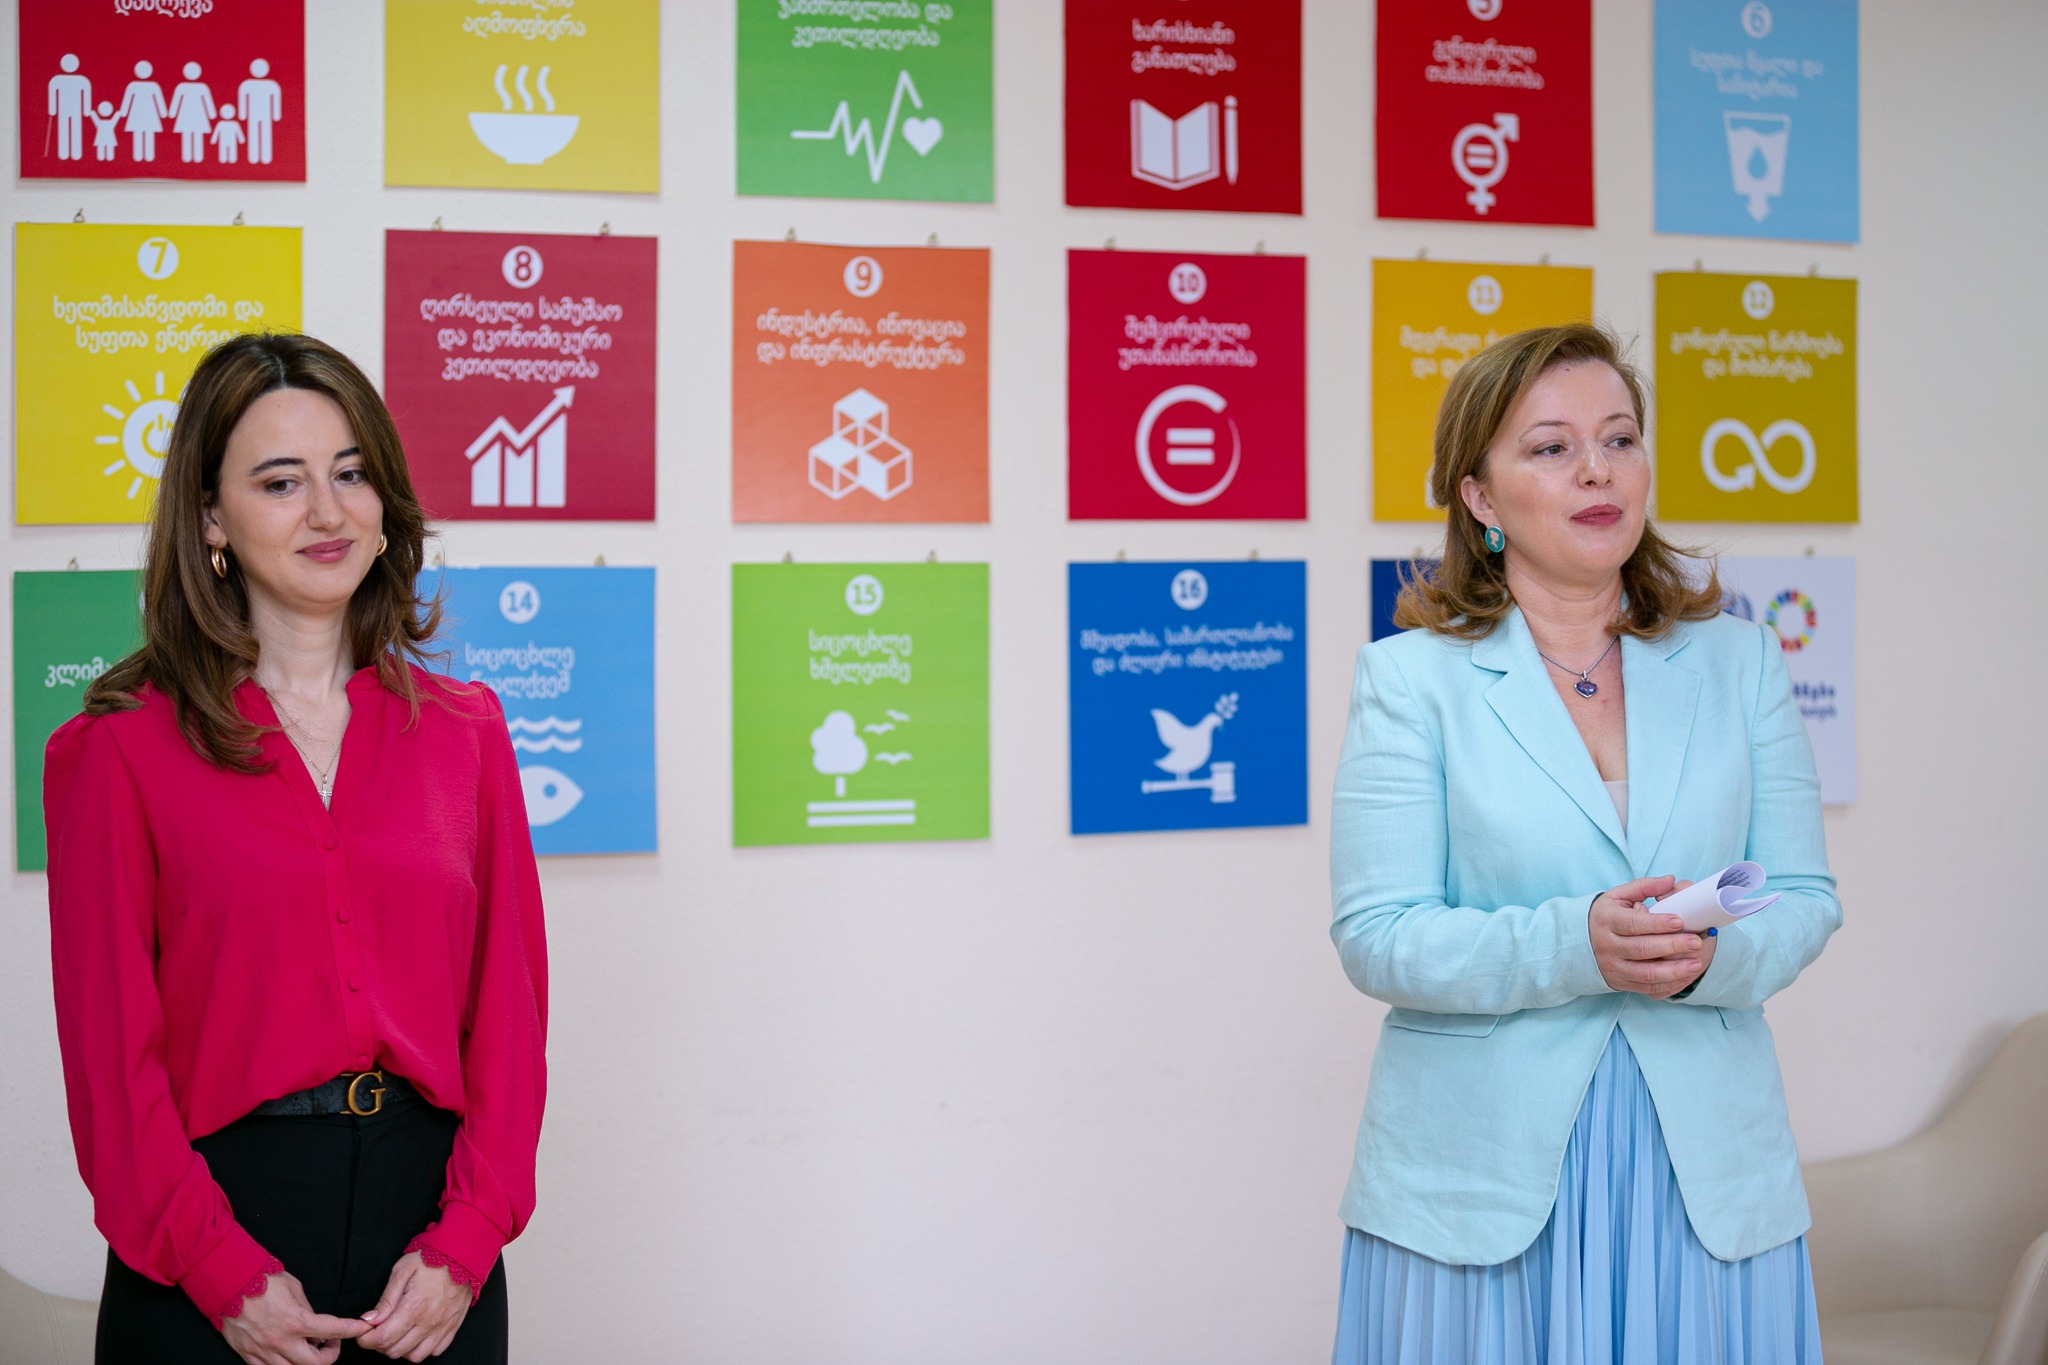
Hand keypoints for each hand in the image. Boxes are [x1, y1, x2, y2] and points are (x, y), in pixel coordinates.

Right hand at [220, 1269, 367, 1364]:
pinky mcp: (248, 1355)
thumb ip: (307, 1309)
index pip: (334, 1330)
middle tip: (332, 1343)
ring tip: (309, 1348)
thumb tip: (315, 1326)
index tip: (362, 1329)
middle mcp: (281, 1341)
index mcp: (296, 1321)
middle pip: (315, 1364)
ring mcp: (263, 1351)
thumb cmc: (262, 1280)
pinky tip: (288, 1354)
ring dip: (307, 1362)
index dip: (352, 1330)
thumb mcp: (294, 1288)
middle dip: (330, 1355)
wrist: (227, 1283)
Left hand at [357, 1251, 472, 1359]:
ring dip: (401, 1349)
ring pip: (414, 1356)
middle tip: (378, 1330)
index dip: (366, 1339)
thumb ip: (386, 1299)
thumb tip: (370, 1320)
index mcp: (414, 1306)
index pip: (383, 1337)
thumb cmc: (431, 1259)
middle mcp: (429, 1321)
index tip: (362, 1332)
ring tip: (397, 1334)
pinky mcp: (452, 1327)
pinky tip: (416, 1335)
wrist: (462, 1255)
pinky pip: (434, 1351)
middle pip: (395, 1350)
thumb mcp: (402, 1271)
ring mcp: (442, 1327)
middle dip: (380, 1344)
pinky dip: (422, 1348)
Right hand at [1590, 875, 1710, 999]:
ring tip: (1696, 964)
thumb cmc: (1607, 916)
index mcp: (1607, 921)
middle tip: (1696, 942)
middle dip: (1672, 946)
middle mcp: (1608, 946)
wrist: (1579, 943)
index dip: (1657, 923)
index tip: (1679, 921)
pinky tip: (1685, 976)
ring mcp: (1614, 967)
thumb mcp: (1618, 896)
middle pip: (1642, 949)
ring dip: (1674, 970)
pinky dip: (1668, 984)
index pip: (1633, 924)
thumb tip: (1670, 881)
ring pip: (1646, 973)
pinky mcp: (1621, 982)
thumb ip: (1644, 887)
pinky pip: (1647, 987)